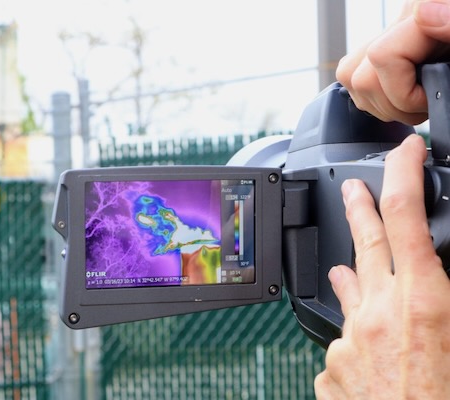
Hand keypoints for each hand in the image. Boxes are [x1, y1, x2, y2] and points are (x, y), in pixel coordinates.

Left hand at [314, 134, 449, 398]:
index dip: (402, 176)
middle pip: (363, 243)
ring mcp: (348, 341)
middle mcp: (377, 314)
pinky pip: (345, 344)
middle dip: (358, 208)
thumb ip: (444, 302)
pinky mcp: (330, 368)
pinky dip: (359, 341)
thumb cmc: (445, 395)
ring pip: (349, 295)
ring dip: (354, 277)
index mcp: (424, 303)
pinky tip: (369, 354)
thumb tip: (436, 288)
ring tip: (350, 262)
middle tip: (350, 187)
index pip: (406, 219)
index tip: (403, 153)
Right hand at [336, 0, 449, 124]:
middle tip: (427, 105)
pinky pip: (357, 73)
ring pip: (351, 76)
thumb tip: (426, 15)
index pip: (382, 57)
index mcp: (424, 15)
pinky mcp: (387, 49)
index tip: (432, 100)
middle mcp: (405, 20)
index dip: (404, 92)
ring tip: (417, 102)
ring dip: (381, 102)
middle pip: (358, 74)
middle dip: (391, 104)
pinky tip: (404, 96)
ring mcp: (391, 34)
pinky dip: (376, 95)